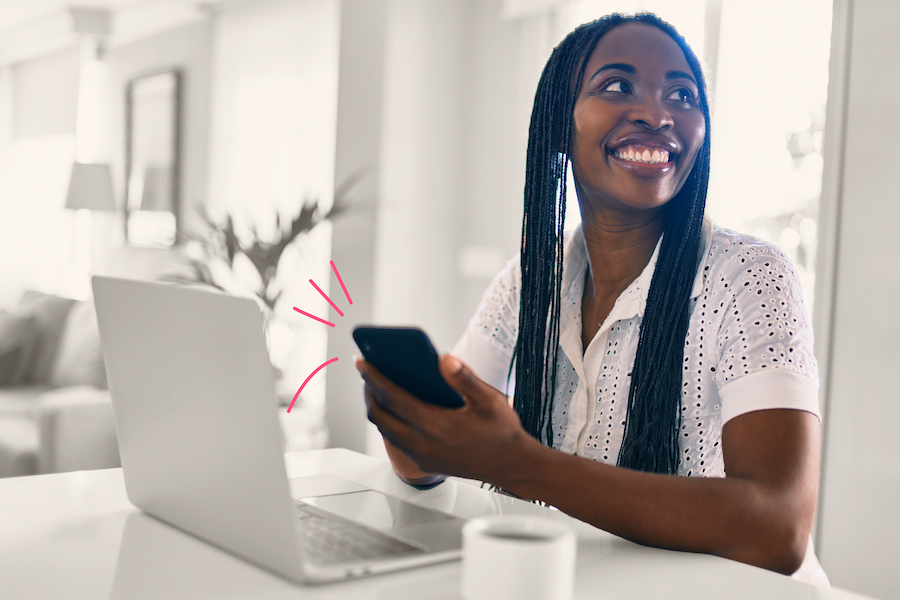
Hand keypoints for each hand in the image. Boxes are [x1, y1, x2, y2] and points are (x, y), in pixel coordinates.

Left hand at [356, 355, 539, 485]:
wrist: (513, 467)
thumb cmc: (503, 432)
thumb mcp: (490, 400)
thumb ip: (464, 378)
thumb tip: (443, 358)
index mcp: (436, 426)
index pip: (393, 398)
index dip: (374, 378)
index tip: (362, 362)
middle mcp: (423, 444)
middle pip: (380, 416)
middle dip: (369, 392)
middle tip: (367, 372)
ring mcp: (422, 457)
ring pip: (386, 430)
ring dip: (378, 408)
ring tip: (378, 387)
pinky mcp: (425, 463)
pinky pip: (397, 441)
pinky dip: (391, 422)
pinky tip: (398, 407)